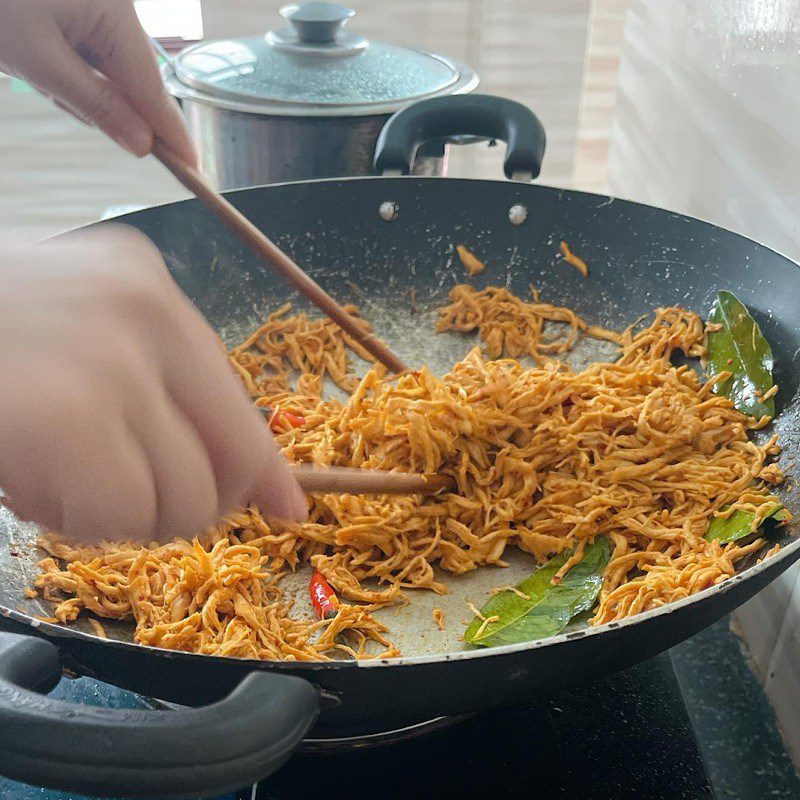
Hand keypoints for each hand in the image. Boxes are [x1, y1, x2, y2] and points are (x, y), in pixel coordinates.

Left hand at [0, 0, 195, 163]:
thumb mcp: (37, 61)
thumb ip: (96, 106)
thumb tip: (142, 145)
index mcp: (114, 13)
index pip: (154, 90)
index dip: (172, 133)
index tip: (194, 168)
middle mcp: (116, 8)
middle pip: (131, 83)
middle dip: (103, 105)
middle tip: (54, 91)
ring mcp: (98, 8)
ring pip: (107, 73)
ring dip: (75, 85)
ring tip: (30, 62)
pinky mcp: (79, 9)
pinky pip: (87, 55)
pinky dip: (65, 68)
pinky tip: (33, 52)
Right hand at [0, 227, 306, 541]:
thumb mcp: (72, 338)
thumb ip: (151, 392)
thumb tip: (241, 475)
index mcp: (148, 292)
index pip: (239, 403)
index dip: (265, 470)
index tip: (290, 507)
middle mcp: (145, 316)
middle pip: (226, 464)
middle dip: (182, 506)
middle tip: (114, 498)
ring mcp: (111, 361)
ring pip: (180, 501)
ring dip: (122, 517)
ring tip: (54, 479)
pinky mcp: (67, 415)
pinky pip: (118, 516)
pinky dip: (80, 523)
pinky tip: (31, 488)